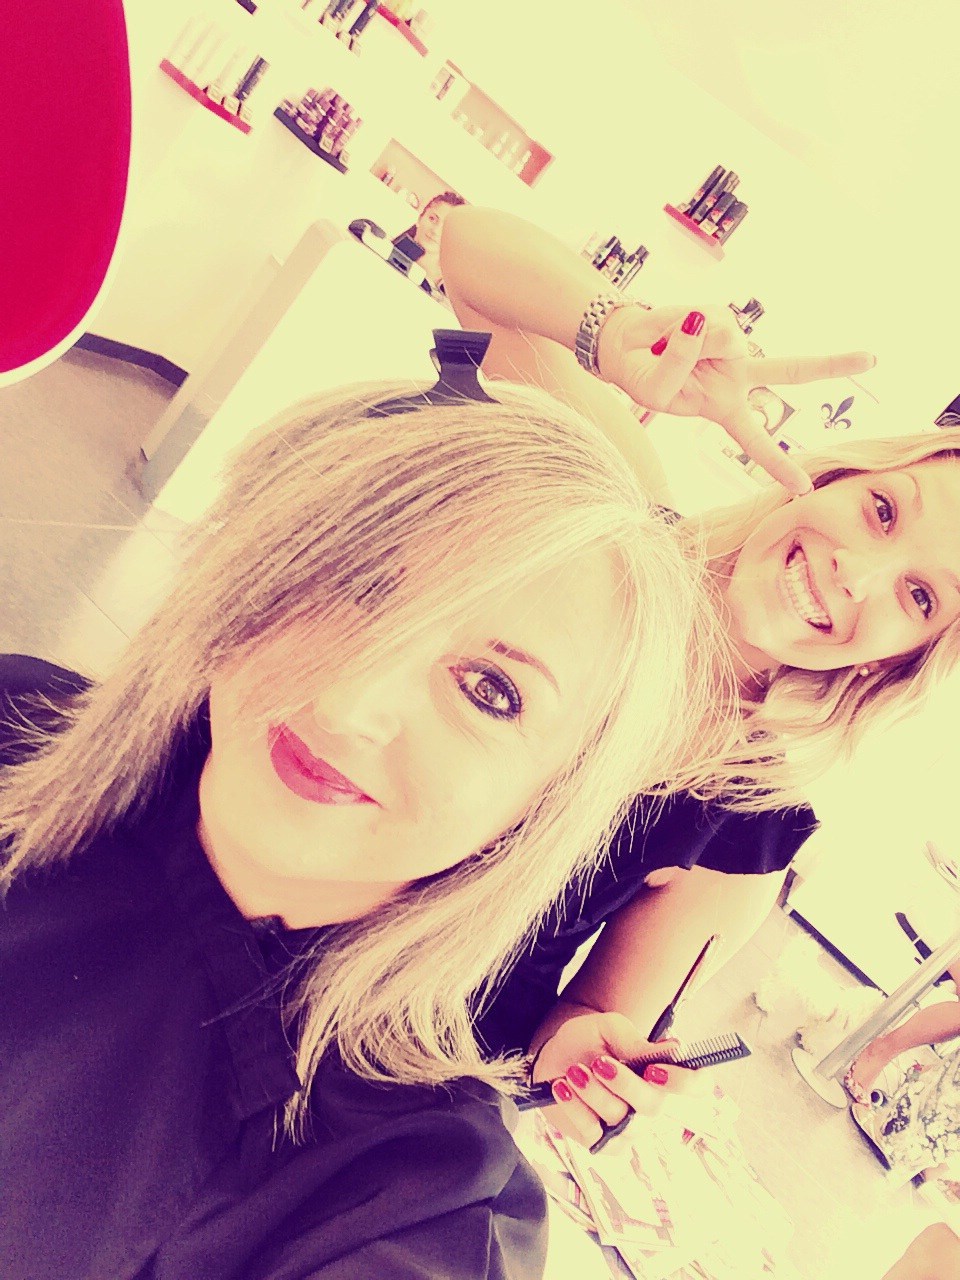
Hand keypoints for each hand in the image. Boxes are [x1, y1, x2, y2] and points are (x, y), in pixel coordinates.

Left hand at [531, 1010, 706, 1148]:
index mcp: (661, 1074)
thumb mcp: (608, 1028)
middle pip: (653, 1106)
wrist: (553, 1057)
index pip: (696, 1085)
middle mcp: (650, 1104)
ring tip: (573, 1071)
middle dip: (624, 1084)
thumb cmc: (588, 1040)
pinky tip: (563, 1088)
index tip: (654, 1069)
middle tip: (599, 1063)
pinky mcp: (602, 1143)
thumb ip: (636, 1041)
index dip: (686, 1082)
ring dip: (592, 1092)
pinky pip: (594, 1134)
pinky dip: (575, 1108)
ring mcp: (628, 1128)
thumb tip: (674, 1047)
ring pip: (620, 1119)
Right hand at [597, 303, 875, 496]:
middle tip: (872, 359)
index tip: (804, 489)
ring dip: (686, 341)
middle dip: (829, 365)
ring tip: (663, 347)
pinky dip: (681, 324)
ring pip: (723, 339)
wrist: (624, 344)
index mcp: (724, 409)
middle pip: (788, 370)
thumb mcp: (654, 387)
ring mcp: (731, 345)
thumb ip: (682, 359)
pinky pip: (706, 319)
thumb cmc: (641, 375)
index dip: (778, 464)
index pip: (755, 441)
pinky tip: (670, 329)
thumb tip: (709, 324)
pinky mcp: (719, 316)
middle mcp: (738, 377)